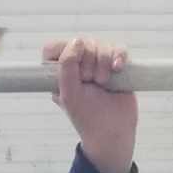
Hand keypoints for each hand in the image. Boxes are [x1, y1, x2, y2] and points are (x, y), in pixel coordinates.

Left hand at [43, 37, 135, 172]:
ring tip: (103, 82)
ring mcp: (97, 64)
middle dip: (89, 61)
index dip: (64, 52)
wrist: (113, 131)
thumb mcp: (69, 94)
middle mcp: (77, 66)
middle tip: (90, 82)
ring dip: (104, 61)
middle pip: (81, 42)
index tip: (74, 69)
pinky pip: (118, 49)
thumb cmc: (87, 117)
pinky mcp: (115, 65)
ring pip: (101, 44)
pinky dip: (118, 57)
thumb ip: (66, 66)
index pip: (54, 48)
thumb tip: (76, 41)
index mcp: (60, 74)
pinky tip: (117, 69)